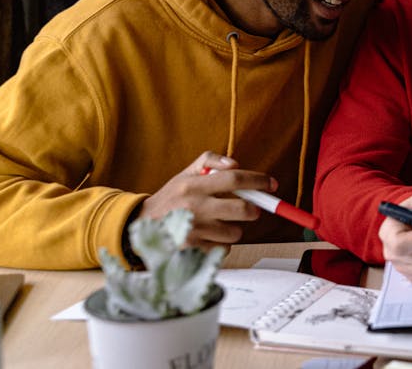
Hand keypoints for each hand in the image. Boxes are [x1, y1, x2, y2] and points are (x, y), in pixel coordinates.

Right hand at [136, 152, 274, 248]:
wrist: (140, 226)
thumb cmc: (171, 198)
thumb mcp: (186, 173)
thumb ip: (210, 161)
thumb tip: (235, 164)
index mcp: (194, 185)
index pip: (234, 180)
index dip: (258, 181)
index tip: (271, 184)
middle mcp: (194, 207)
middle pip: (242, 210)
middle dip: (254, 210)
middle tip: (251, 210)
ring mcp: (193, 231)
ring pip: (234, 233)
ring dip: (234, 229)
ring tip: (220, 224)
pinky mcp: (192, 251)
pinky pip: (222, 248)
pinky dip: (221, 243)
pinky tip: (208, 237)